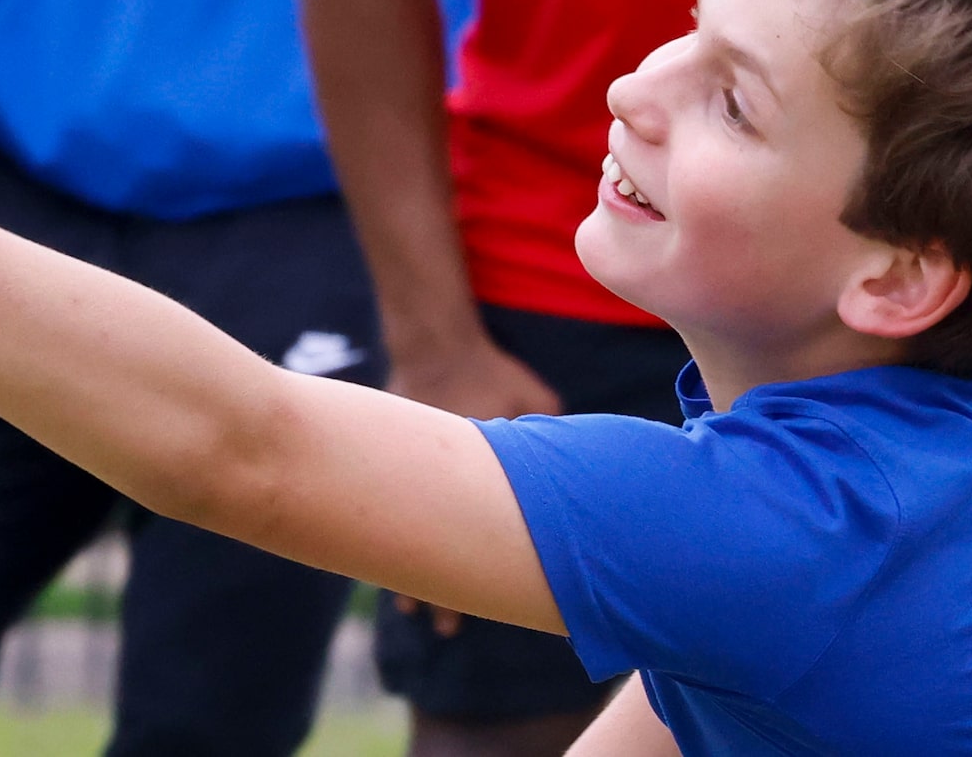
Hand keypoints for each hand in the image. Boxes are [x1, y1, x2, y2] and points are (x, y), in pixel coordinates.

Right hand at [383, 332, 560, 636]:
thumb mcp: (532, 404)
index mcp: (472, 478)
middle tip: (443, 627)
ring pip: (406, 531)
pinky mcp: (397, 454)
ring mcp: (412, 470)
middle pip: (435, 550)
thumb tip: (583, 480)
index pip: (470, 548)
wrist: (437, 344)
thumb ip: (550, 445)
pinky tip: (388, 547)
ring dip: (410, 563)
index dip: (466, 586)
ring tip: (410, 606)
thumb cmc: (491, 373)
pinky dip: (391, 523)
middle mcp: (439, 483)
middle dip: (438, 593)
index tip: (461, 617)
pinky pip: (393, 500)